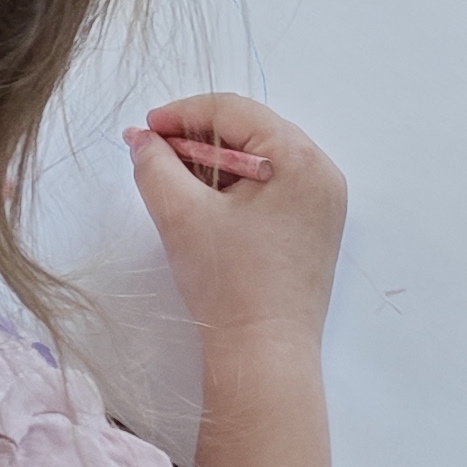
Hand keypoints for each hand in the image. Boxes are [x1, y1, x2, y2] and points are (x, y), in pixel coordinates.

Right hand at [126, 93, 345, 341]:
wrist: (263, 355)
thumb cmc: (227, 282)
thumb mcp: (181, 215)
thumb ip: (154, 165)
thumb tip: (143, 138)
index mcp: (300, 157)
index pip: (235, 111)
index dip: (184, 113)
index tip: (145, 128)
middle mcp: (321, 172)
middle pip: (251, 131)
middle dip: (197, 138)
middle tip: (154, 153)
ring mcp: (323, 202)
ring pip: (260, 159)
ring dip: (214, 163)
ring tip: (173, 179)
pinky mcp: (315, 228)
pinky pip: (272, 187)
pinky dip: (236, 187)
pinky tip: (204, 204)